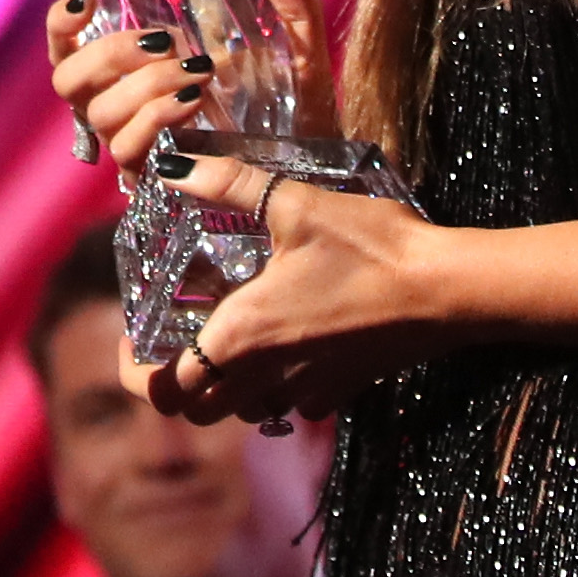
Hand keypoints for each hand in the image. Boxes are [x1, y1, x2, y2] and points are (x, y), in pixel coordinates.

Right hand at [43, 0, 338, 174]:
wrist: (311, 160)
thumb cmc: (293, 97)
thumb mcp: (298, 45)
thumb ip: (290, 2)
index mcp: (135, 65)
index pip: (67, 47)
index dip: (61, 26)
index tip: (86, 1)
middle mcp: (121, 101)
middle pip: (68, 79)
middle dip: (109, 53)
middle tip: (165, 42)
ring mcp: (132, 139)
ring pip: (98, 112)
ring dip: (144, 86)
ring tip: (197, 74)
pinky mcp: (148, 173)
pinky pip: (126, 148)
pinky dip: (154, 119)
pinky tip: (192, 104)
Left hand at [129, 157, 453, 426]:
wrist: (448, 291)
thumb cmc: (371, 247)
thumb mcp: (293, 202)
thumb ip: (228, 182)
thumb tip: (171, 164)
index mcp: (243, 337)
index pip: (167, 390)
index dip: (135, 375)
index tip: (130, 344)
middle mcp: (268, 376)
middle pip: (200, 411)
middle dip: (176, 387)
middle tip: (169, 343)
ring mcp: (308, 389)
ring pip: (244, 412)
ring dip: (223, 388)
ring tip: (220, 338)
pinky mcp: (342, 390)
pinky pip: (291, 404)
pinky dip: (273, 387)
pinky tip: (282, 344)